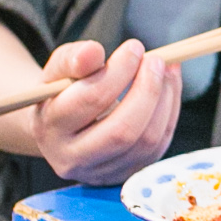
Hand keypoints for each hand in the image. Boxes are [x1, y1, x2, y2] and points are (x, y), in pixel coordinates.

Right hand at [29, 38, 179, 184]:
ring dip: (164, 99)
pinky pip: (159, 144)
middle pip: (122, 130)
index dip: (118, 71)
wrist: (63, 128)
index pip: (90, 100)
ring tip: (165, 68)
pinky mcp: (128, 172)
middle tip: (156, 60)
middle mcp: (73, 158)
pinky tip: (169, 85)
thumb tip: (93, 52)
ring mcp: (103, 172)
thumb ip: (73, 58)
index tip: (134, 47)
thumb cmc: (63, 91)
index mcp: (50, 128)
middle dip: (147, 90)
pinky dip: (170, 110)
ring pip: (146, 141)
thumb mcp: (59, 70)